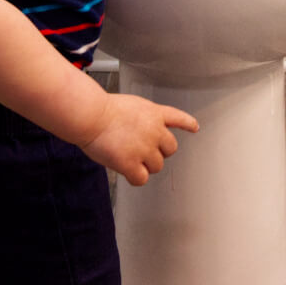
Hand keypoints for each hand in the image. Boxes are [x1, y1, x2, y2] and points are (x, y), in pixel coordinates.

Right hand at [79, 93, 198, 185]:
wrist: (91, 116)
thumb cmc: (101, 109)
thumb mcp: (130, 105)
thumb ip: (141, 118)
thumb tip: (140, 131)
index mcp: (154, 113)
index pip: (177, 118)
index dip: (187, 124)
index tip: (194, 127)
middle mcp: (155, 130)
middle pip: (170, 149)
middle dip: (158, 152)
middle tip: (140, 150)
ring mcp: (145, 148)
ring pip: (157, 166)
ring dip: (144, 165)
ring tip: (126, 156)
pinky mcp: (132, 163)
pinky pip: (141, 179)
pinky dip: (135, 177)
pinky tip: (125, 171)